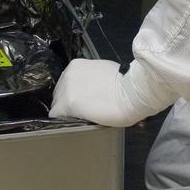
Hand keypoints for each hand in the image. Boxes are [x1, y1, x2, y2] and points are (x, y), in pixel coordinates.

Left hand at [50, 59, 172, 126]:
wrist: (132, 92)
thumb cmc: (125, 83)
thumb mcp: (105, 72)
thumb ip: (92, 78)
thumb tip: (91, 87)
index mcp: (76, 65)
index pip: (67, 83)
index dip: (74, 93)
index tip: (82, 100)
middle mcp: (68, 74)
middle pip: (59, 93)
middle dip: (69, 102)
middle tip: (83, 110)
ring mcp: (66, 89)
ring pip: (57, 104)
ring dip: (67, 111)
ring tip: (82, 117)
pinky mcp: (67, 104)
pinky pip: (56, 115)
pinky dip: (63, 120)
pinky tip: (73, 124)